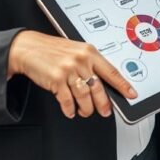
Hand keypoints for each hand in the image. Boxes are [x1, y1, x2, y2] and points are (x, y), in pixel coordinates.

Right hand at [7, 30, 137, 119]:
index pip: (112, 72)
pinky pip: (67, 100)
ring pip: (84, 96)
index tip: (131, 94)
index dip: (123, 85)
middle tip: (106, 111)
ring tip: (86, 111)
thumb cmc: (52, 50)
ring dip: (86, 108)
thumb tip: (104, 82)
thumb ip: (90, 63)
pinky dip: (70, 109)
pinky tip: (71, 111)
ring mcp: (68, 70)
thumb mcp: (77, 50)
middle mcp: (81, 60)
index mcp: (90, 52)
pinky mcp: (55, 79)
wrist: (28, 48)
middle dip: (104, 103)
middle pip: (99, 88)